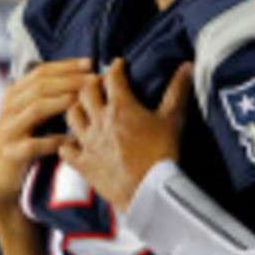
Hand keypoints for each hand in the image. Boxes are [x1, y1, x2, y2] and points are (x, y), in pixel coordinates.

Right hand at [0, 58, 93, 213]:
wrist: (2, 179)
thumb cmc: (25, 142)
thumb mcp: (32, 116)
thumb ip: (48, 96)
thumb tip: (82, 77)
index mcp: (14, 95)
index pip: (41, 71)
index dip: (66, 66)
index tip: (90, 63)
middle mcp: (8, 108)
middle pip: (41, 86)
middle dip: (70, 80)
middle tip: (94, 79)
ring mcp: (8, 131)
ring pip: (37, 108)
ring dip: (63, 102)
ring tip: (84, 100)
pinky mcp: (12, 153)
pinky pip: (36, 144)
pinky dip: (57, 140)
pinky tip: (74, 139)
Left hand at [60, 59, 191, 211]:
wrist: (149, 191)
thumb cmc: (162, 154)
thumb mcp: (173, 119)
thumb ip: (178, 90)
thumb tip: (188, 66)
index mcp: (121, 106)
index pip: (113, 77)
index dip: (115, 67)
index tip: (118, 64)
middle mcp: (100, 120)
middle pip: (86, 92)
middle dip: (91, 83)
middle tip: (98, 83)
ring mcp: (89, 142)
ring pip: (71, 116)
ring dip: (76, 108)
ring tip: (83, 107)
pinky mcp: (83, 163)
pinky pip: (65, 149)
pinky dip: (67, 144)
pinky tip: (72, 142)